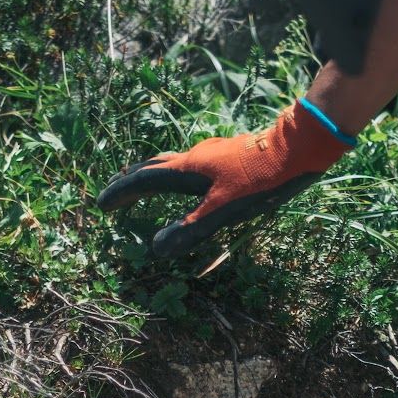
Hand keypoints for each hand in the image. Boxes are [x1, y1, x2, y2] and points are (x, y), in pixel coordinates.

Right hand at [96, 99, 352, 259]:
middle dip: (130, 183)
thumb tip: (156, 249)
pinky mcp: (226, 157)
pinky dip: (172, 176)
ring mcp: (210, 155)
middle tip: (114, 197)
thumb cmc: (260, 180)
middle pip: (152, 168)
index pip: (143, 180)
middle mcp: (194, 158)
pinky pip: (187, 166)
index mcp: (188, 170)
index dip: (121, 193)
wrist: (296, 148)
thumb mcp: (224, 211)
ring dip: (150, 177)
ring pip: (170, 165)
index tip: (101, 205)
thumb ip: (190, 229)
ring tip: (139, 188)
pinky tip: (185, 184)